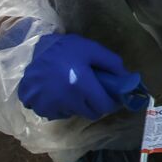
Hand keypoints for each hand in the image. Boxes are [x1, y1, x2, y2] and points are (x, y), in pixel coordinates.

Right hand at [17, 33, 143, 120]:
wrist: (34, 50)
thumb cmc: (66, 49)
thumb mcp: (91, 49)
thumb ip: (111, 62)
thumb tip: (127, 77)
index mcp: (81, 85)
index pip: (104, 107)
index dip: (111, 102)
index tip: (112, 95)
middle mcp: (67, 100)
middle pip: (91, 113)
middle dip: (96, 103)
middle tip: (92, 89)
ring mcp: (50, 106)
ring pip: (74, 113)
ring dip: (78, 104)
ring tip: (72, 86)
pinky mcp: (38, 108)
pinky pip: (57, 113)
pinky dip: (61, 105)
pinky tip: (58, 90)